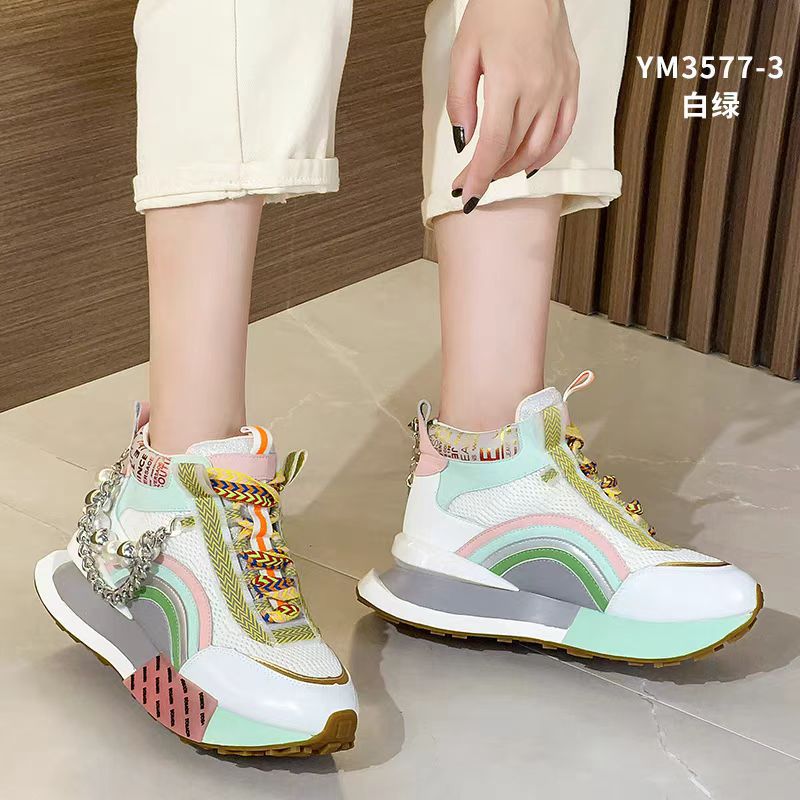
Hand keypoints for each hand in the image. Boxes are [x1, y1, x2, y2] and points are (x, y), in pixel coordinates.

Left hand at [449, 0, 579, 212]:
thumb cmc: (495, 12)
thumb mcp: (463, 53)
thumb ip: (460, 100)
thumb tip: (463, 140)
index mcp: (508, 81)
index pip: (493, 145)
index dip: (478, 176)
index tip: (466, 196)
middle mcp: (539, 89)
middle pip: (513, 150)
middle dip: (489, 175)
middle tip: (470, 183)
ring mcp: (559, 89)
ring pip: (539, 148)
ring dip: (515, 168)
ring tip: (495, 173)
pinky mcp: (572, 85)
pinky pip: (563, 132)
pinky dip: (546, 154)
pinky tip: (529, 163)